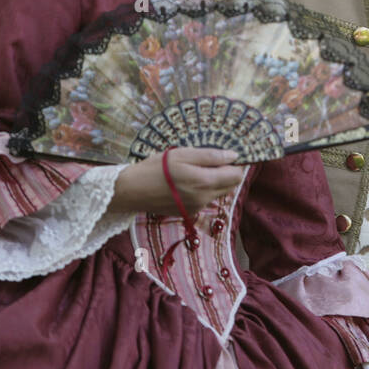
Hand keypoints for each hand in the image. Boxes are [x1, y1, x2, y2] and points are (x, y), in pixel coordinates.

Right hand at [111, 147, 243, 218]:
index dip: (237, 164)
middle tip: (211, 160)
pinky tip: (186, 182)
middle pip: (230, 186)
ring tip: (196, 170)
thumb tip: (234, 156)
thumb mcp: (182, 155)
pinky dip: (203, 190)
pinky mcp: (189, 213)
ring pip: (218, 193)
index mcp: (204, 183)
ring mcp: (197, 208)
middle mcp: (204, 199)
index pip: (236, 176)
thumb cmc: (155, 168)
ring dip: (215, 181)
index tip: (229, 155)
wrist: (132, 191)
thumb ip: (210, 156)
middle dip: (227, 173)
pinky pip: (206, 200)